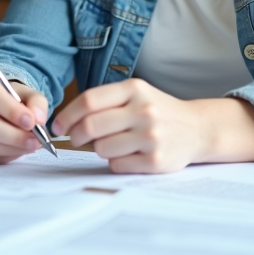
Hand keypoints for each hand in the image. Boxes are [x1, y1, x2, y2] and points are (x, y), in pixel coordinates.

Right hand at [0, 74, 50, 164]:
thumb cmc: (11, 99)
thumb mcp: (26, 93)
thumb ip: (37, 103)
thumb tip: (39, 119)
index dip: (11, 110)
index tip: (31, 121)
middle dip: (15, 136)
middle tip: (35, 140)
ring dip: (13, 148)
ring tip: (31, 145)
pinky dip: (6, 156)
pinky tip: (18, 149)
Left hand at [51, 79, 253, 172]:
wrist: (196, 128)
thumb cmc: (157, 110)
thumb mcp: (136, 94)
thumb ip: (105, 102)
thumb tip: (65, 122)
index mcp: (134, 89)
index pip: (89, 101)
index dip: (67, 115)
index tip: (57, 126)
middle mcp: (144, 110)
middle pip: (91, 126)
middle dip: (76, 136)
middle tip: (76, 139)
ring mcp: (151, 137)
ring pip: (102, 149)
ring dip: (99, 149)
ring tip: (114, 143)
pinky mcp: (156, 161)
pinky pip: (117, 165)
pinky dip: (116, 162)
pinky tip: (129, 154)